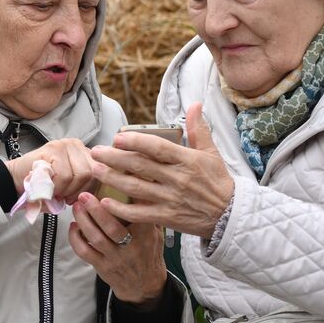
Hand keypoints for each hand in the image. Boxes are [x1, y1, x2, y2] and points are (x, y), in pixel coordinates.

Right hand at [6, 137, 97, 204]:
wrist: (16, 179)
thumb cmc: (44, 186)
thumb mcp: (71, 185)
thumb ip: (85, 184)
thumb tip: (100, 194)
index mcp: (84, 152)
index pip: (101, 171)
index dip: (89, 189)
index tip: (75, 197)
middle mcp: (76, 144)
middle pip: (91, 173)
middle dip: (77, 191)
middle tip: (64, 197)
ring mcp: (64, 145)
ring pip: (79, 174)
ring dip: (66, 190)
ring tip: (55, 191)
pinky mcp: (53, 149)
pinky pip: (65, 175)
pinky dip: (56, 187)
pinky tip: (47, 186)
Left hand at [67, 192, 166, 305]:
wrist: (144, 286)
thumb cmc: (148, 254)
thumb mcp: (156, 234)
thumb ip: (148, 214)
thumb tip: (142, 186)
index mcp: (146, 236)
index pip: (137, 215)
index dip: (127, 200)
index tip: (115, 184)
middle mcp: (131, 247)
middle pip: (112, 227)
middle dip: (96, 209)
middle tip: (85, 195)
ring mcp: (115, 258)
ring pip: (96, 238)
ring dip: (83, 221)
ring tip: (76, 206)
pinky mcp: (102, 266)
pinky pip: (85, 252)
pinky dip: (75, 239)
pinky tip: (73, 227)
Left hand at [90, 102, 234, 238]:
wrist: (229, 215)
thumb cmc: (218, 181)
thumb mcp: (211, 153)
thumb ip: (198, 129)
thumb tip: (195, 104)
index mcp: (187, 160)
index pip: (157, 148)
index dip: (136, 142)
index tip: (117, 137)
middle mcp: (177, 179)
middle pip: (140, 166)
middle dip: (114, 158)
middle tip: (95, 151)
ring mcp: (171, 199)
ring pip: (136, 188)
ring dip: (112, 179)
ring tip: (94, 170)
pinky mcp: (167, 217)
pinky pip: (140, 214)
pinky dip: (122, 209)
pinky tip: (104, 202)